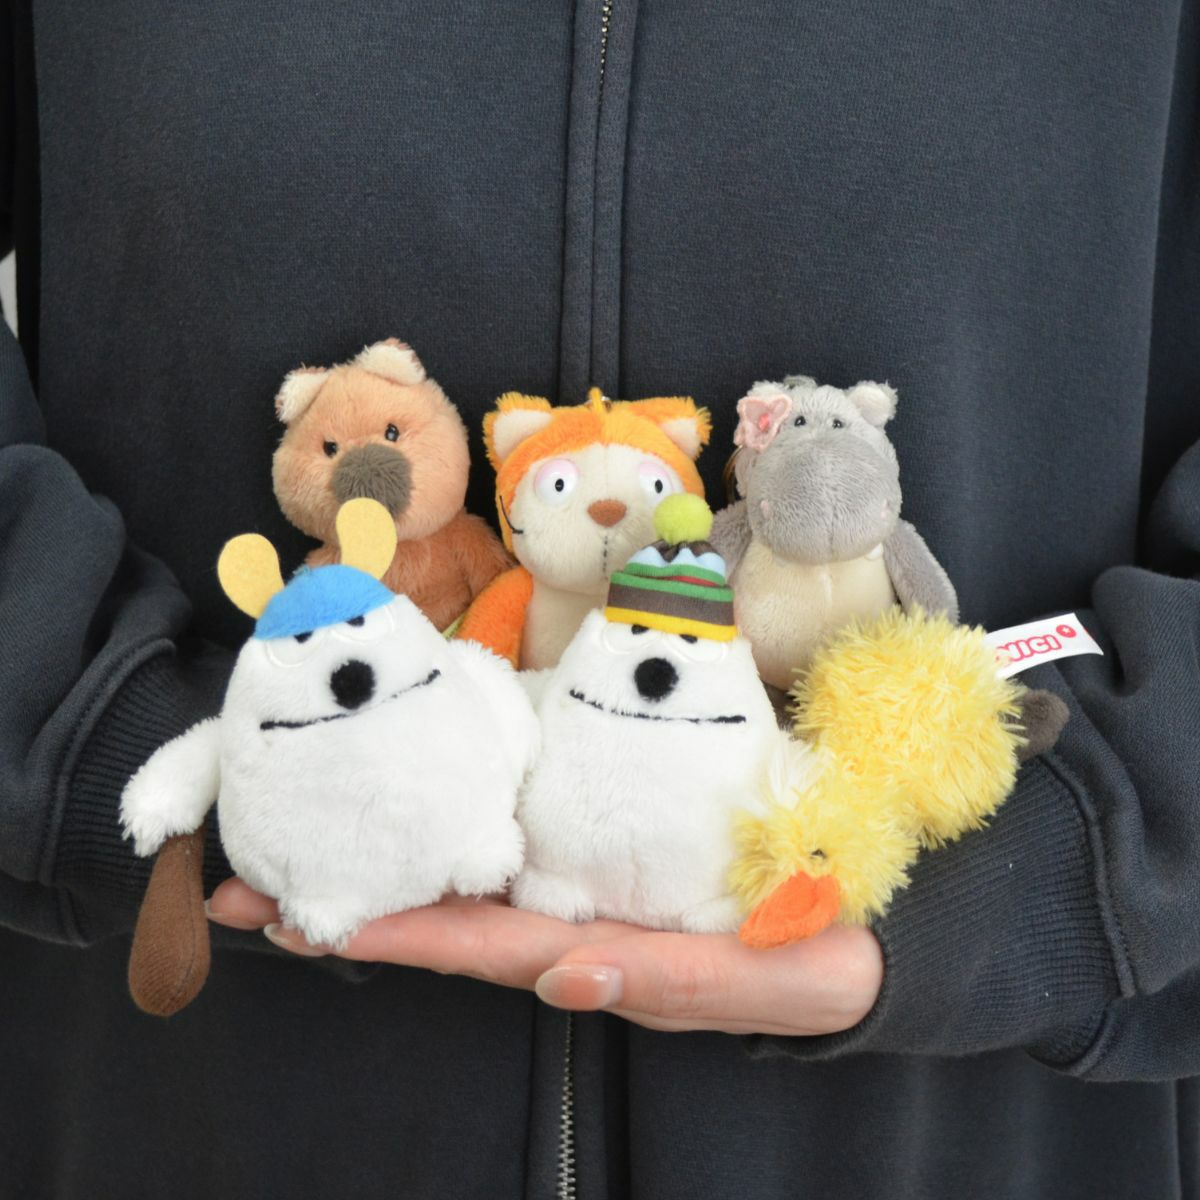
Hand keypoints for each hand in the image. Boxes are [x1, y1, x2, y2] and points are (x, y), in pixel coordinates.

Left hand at [206, 879, 882, 1035]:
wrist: (859, 927)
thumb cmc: (813, 958)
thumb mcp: (756, 982)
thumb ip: (668, 984)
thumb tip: (567, 977)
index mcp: (601, 953)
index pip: (478, 947)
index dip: (392, 936)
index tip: (303, 924)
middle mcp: (575, 923)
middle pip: (446, 916)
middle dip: (347, 907)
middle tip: (240, 894)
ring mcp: (587, 885)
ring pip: (470, 877)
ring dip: (386, 862)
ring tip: (298, 844)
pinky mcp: (607, 845)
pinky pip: (518, 837)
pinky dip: (455, 824)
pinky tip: (413, 802)